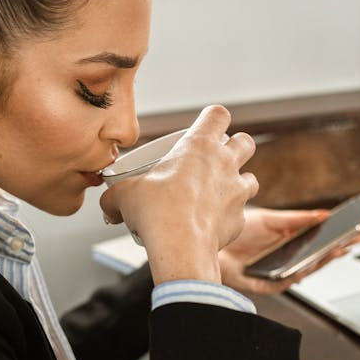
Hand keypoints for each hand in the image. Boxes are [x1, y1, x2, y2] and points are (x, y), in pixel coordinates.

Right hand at [100, 106, 258, 285]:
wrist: (180, 245)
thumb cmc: (156, 211)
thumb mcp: (125, 196)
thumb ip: (115, 198)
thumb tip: (107, 208)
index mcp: (199, 145)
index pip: (218, 115)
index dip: (213, 119)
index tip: (204, 129)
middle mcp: (225, 163)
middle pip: (245, 141)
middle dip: (235, 148)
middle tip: (217, 160)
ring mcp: (237, 191)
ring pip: (251, 178)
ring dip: (238, 183)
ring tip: (218, 193)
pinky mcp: (240, 219)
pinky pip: (241, 213)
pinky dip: (229, 217)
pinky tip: (212, 224)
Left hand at [218, 206, 346, 296]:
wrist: (211, 246)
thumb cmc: (238, 233)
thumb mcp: (271, 220)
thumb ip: (297, 219)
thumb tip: (324, 215)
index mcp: (292, 243)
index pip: (323, 241)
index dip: (342, 236)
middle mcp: (289, 260)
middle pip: (320, 256)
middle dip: (341, 247)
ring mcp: (281, 273)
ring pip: (309, 269)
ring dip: (326, 259)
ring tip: (341, 248)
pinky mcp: (269, 285)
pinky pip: (290, 280)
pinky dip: (302, 272)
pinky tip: (312, 263)